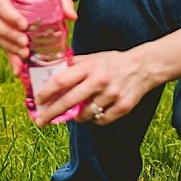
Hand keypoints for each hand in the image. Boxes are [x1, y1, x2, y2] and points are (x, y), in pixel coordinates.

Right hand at [0, 0, 77, 74]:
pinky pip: (3, 49)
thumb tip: (73, 17)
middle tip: (25, 42)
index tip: (23, 25)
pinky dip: (11, 60)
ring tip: (25, 54)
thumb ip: (63, 3)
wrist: (33, 2)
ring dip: (10, 47)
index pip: (2, 3)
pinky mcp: (0, 38)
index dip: (10, 14)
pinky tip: (19, 70)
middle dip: (10, 34)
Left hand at [31, 50, 156, 127]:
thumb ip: (73, 65)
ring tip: (78, 112)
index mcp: (90, 66)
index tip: (37, 101)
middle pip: (68, 101)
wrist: (144, 67)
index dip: (46, 92)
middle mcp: (100, 80)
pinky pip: (100, 121)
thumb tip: (49, 71)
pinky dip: (94, 119)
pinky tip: (96, 112)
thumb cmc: (113, 62)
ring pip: (84, 116)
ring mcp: (112, 95)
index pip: (61, 80)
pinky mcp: (123, 107)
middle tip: (40, 122)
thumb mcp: (93, 58)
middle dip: (51, 113)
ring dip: (77, 117)